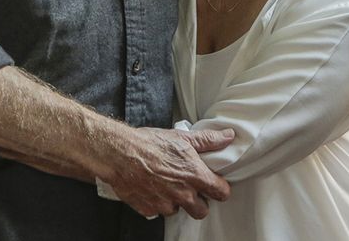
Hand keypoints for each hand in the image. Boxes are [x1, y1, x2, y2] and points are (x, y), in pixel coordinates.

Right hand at [102, 127, 233, 219]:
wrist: (120, 154)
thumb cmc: (150, 144)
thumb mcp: (182, 137)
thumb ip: (208, 140)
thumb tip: (229, 136)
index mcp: (194, 176)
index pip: (221, 193)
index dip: (220, 188)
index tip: (216, 183)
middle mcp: (182, 194)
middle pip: (202, 211)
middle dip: (199, 202)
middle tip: (192, 188)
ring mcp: (165, 204)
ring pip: (179, 211)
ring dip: (176, 201)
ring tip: (168, 184)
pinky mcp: (149, 210)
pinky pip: (159, 211)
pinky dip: (158, 202)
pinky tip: (153, 187)